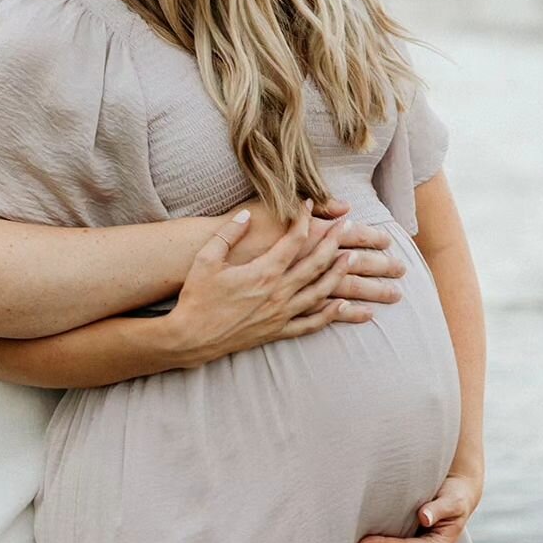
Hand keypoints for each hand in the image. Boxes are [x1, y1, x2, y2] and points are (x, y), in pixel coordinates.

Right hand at [158, 201, 377, 364]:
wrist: (189, 338)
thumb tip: (247, 214)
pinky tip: (343, 305)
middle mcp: (278, 292)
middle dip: (334, 241)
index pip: (294, 240)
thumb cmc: (195, 297)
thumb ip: (229, 233)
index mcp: (264, 271)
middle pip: (316, 263)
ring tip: (354, 258)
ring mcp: (280, 314)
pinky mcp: (276, 331)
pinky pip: (310, 324)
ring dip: (339, 273)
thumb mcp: (207, 259)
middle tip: (348, 225)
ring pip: (320, 291)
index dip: (305, 219)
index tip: (309, 204)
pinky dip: (329, 314)